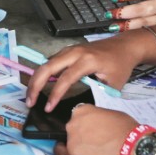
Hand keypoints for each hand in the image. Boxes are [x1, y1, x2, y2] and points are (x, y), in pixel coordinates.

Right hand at [25, 35, 146, 110]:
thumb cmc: (121, 65)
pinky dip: (43, 73)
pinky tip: (40, 85)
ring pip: (47, 62)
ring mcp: (71, 49)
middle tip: (29, 101)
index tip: (48, 108)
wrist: (125, 46)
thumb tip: (81, 108)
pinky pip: (52, 60)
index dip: (55, 95)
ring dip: (37, 79)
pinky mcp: (69, 50)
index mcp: (87, 60)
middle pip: (48, 67)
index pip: (66, 79)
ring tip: (31, 96)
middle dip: (36, 85)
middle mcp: (76, 52)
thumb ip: (97, 95)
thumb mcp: (113, 84)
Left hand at [54, 103, 139, 154]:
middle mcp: (73, 122)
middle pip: (74, 128)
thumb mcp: (111, 114)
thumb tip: (97, 123)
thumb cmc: (125, 129)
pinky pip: (61, 152)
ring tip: (91, 151)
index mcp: (82, 109)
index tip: (92, 129)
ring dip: (78, 144)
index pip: (80, 115)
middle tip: (94, 140)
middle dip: (81, 133)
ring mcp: (71, 138)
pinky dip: (63, 153)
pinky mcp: (72, 153)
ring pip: (70, 140)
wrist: (130, 147)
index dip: (86, 123)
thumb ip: (98, 117)